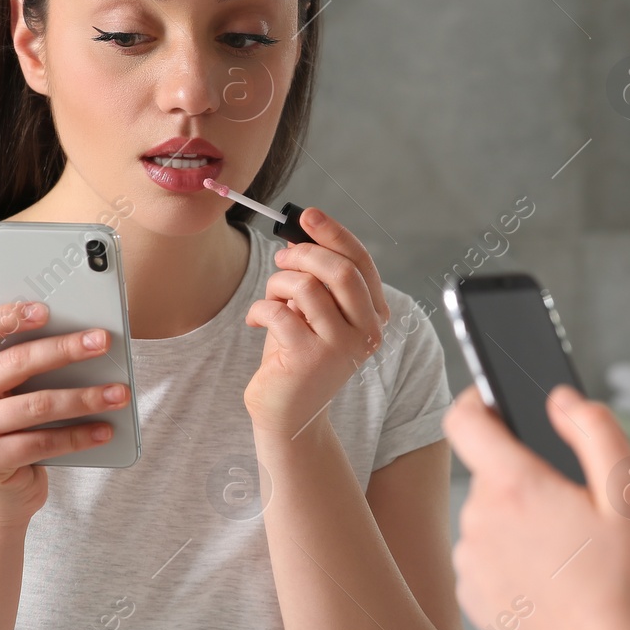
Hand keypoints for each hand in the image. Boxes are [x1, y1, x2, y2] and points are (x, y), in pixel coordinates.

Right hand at [0, 300, 130, 524]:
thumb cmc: (15, 431)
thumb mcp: (15, 395)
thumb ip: (33, 369)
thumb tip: (87, 341)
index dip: (6, 315)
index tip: (45, 308)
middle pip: (16, 363)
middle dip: (64, 349)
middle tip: (102, 341)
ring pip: (36, 405)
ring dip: (84, 397)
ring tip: (119, 392)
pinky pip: (42, 443)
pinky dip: (79, 436)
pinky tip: (105, 430)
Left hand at [243, 208, 389, 437]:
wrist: (287, 413)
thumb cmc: (298, 355)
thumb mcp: (314, 312)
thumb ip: (318, 280)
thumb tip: (300, 235)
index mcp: (374, 316)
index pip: (361, 263)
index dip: (334, 233)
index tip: (307, 215)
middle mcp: (367, 332)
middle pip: (340, 271)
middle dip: (304, 254)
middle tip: (281, 258)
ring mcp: (340, 348)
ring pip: (306, 288)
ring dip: (277, 283)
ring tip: (269, 298)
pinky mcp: (309, 359)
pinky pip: (278, 312)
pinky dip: (259, 309)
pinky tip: (256, 321)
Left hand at [445, 384, 629, 629]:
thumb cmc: (625, 591)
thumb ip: (595, 431)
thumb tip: (563, 400)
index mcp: (515, 488)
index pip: (463, 419)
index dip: (478, 399)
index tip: (495, 400)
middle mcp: (480, 522)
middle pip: (490, 471)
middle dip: (526, 476)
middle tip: (574, 507)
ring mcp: (471, 562)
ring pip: (490, 515)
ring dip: (520, 520)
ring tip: (568, 553)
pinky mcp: (472, 595)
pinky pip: (487, 555)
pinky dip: (512, 557)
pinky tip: (552, 580)